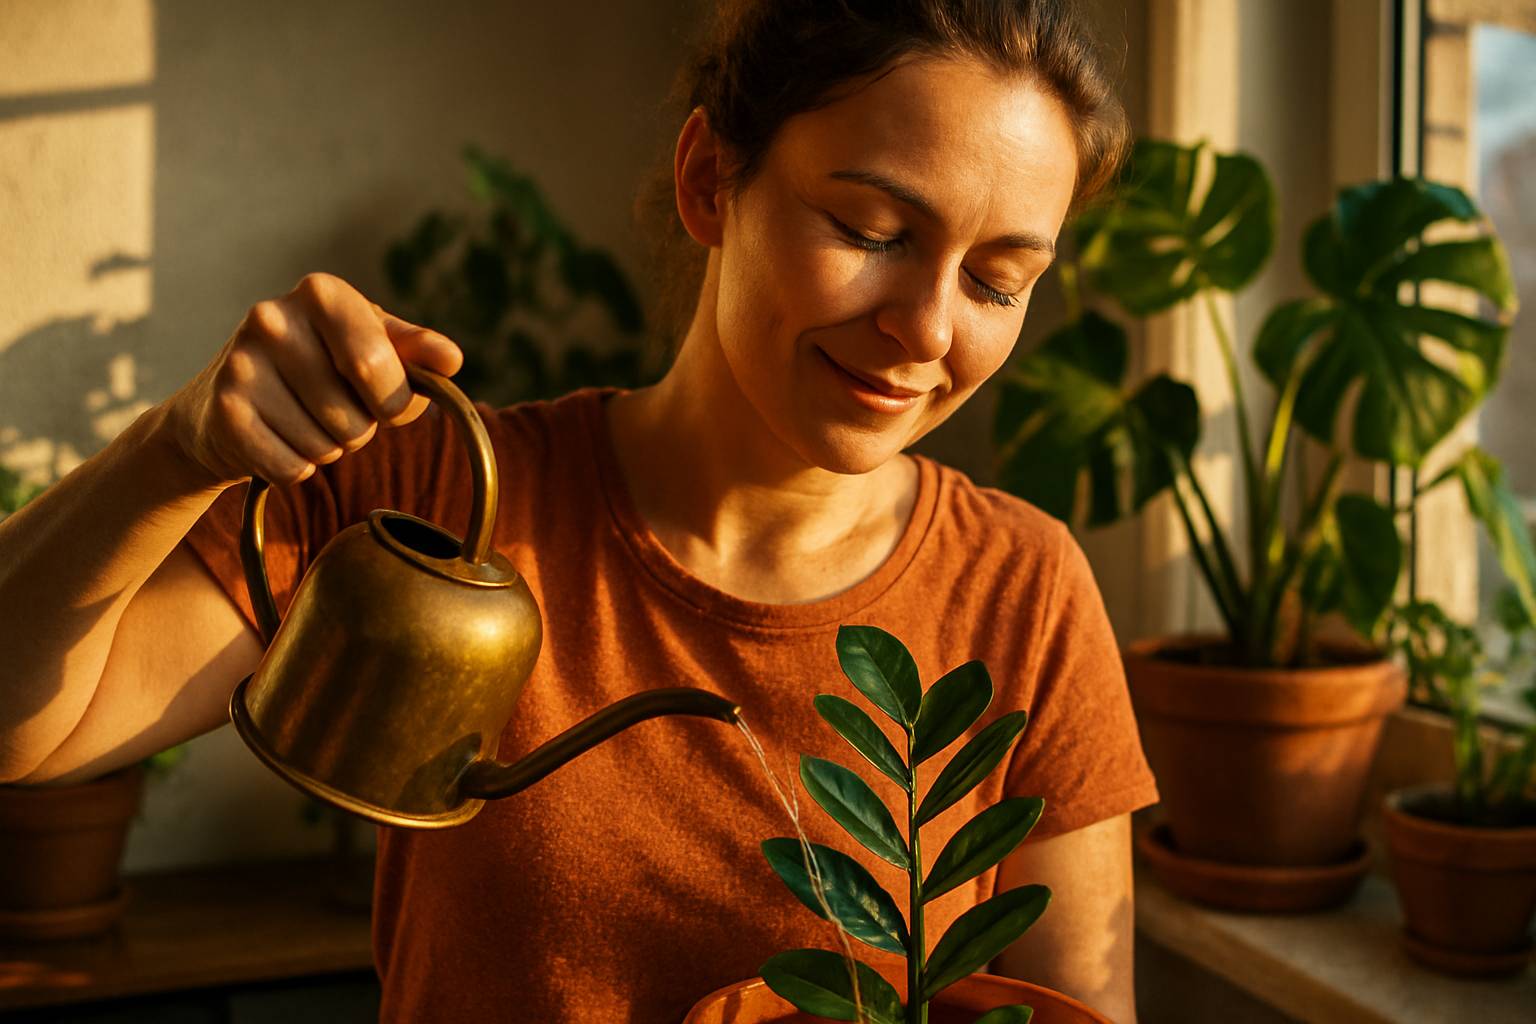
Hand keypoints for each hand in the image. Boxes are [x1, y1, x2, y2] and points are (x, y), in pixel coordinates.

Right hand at [162, 273, 463, 487]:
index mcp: (321, 293)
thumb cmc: (317, 367)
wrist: (223, 402)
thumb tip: (450, 359)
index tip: (382, 401)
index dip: (392, 401)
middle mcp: (272, 319)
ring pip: (325, 447)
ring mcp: (241, 365)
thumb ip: (412, 350)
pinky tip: (277, 438)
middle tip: (331, 409)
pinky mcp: (225, 413)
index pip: (377, 366)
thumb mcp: (368, 343)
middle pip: (355, 418)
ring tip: (302, 420)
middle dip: (358, 430)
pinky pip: (294, 469)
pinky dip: (296, 467)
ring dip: (326, 448)